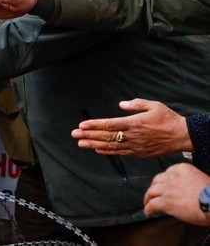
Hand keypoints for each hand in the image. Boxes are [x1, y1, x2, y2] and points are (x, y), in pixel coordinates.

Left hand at [71, 99, 192, 156]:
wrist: (183, 136)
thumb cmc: (168, 119)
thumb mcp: (154, 105)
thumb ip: (136, 104)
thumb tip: (121, 104)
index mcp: (135, 123)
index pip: (110, 124)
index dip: (94, 125)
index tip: (82, 125)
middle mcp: (133, 136)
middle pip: (106, 136)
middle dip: (89, 135)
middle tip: (74, 134)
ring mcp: (135, 146)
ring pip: (111, 146)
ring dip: (94, 144)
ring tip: (81, 143)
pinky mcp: (139, 153)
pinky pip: (120, 153)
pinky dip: (107, 151)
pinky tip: (97, 149)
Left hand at [144, 163, 209, 225]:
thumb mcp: (202, 179)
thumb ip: (190, 181)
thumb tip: (186, 189)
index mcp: (182, 169)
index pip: (167, 172)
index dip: (164, 181)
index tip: (164, 185)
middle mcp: (172, 177)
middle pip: (156, 181)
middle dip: (154, 187)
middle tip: (153, 193)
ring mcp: (167, 189)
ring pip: (151, 192)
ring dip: (148, 198)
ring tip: (148, 203)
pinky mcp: (165, 202)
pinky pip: (152, 205)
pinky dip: (148, 209)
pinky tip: (148, 212)